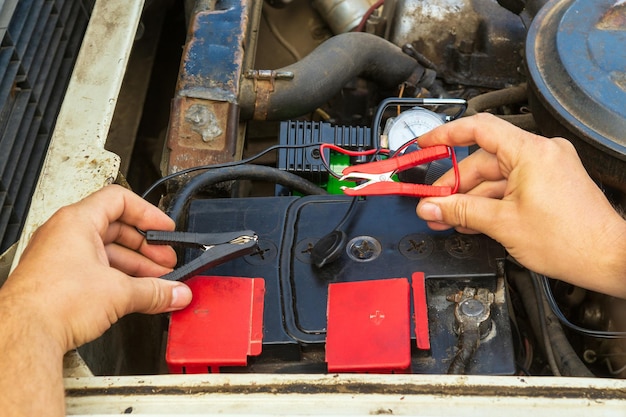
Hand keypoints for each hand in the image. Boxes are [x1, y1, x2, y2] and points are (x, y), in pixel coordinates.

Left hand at [1, 185, 191, 352]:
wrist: (23, 335)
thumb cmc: (53, 302)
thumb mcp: (119, 292)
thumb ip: (155, 291)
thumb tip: (175, 292)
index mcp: (77, 221)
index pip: (120, 201)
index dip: (148, 213)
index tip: (164, 229)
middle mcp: (64, 234)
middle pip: (116, 229)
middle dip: (146, 248)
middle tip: (166, 262)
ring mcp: (58, 257)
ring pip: (105, 252)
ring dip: (134, 267)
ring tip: (156, 283)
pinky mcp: (56, 279)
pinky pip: (93, 270)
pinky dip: (117, 279)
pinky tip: (134, 294)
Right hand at [416, 113, 625, 297]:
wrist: (607, 258)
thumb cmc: (571, 240)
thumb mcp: (502, 224)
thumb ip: (460, 212)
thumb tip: (431, 207)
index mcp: (531, 152)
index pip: (478, 128)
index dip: (445, 135)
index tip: (425, 143)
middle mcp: (541, 153)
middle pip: (483, 160)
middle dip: (454, 185)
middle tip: (433, 205)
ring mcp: (546, 168)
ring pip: (495, 177)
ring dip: (470, 199)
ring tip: (448, 219)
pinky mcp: (549, 183)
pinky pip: (510, 186)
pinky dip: (490, 201)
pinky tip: (472, 219)